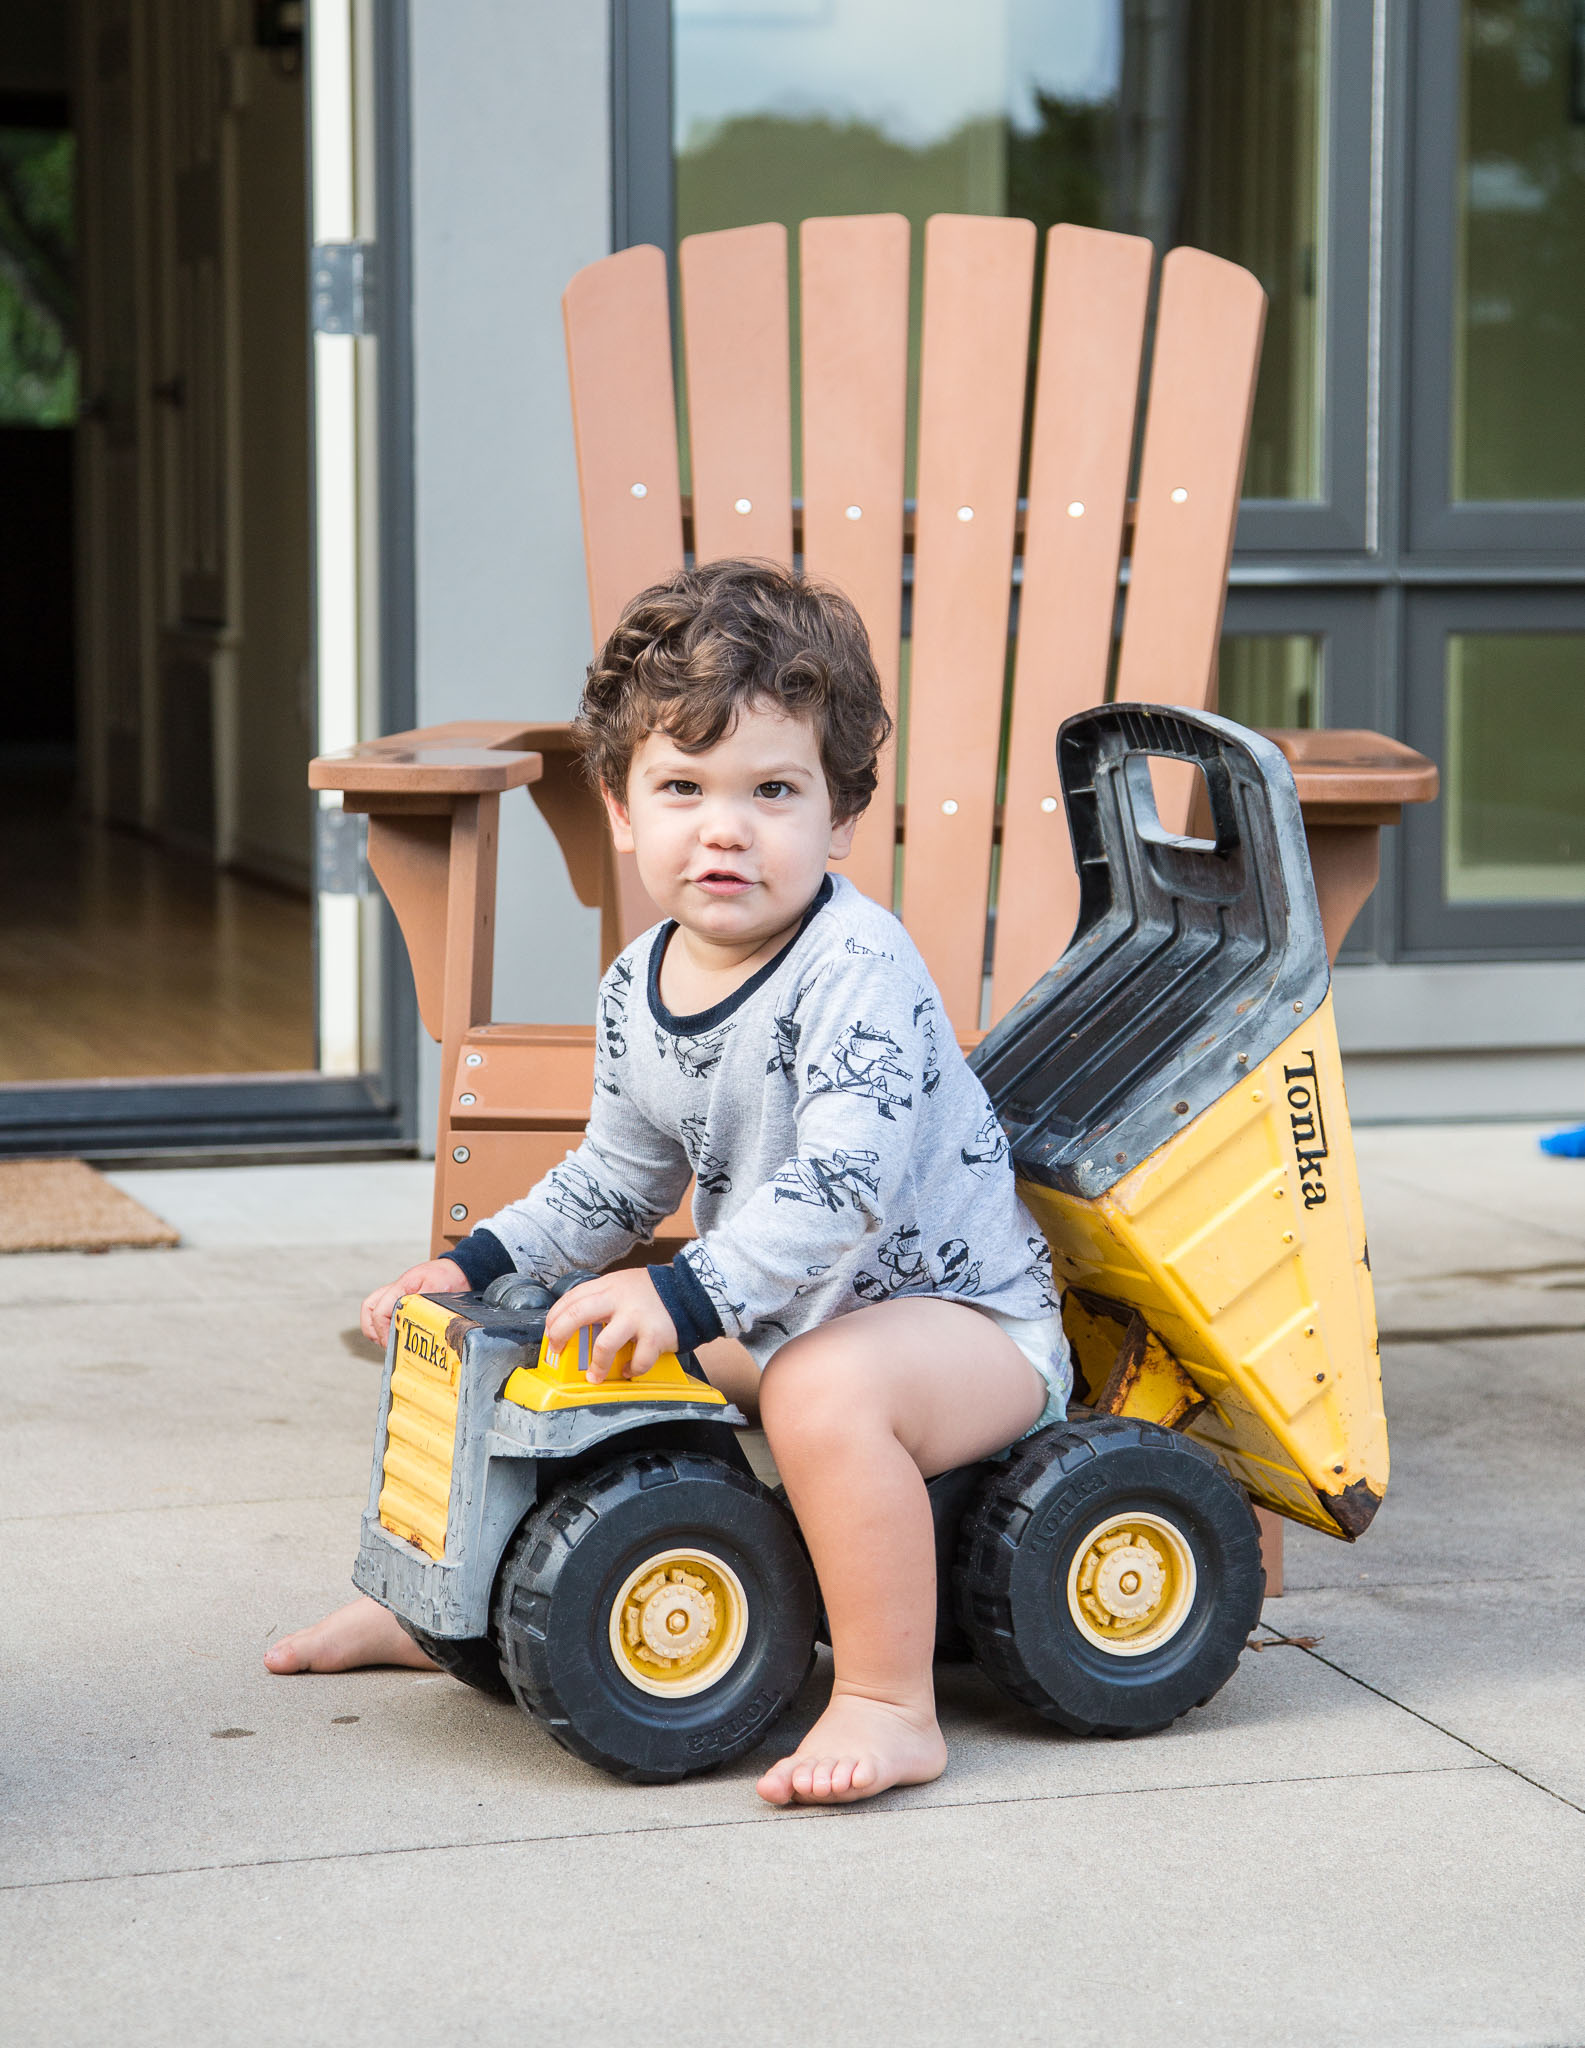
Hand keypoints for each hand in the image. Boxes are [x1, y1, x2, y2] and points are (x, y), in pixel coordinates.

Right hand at [361, 1258, 469, 1347]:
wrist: (461, 1269)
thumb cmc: (451, 1277)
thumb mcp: (439, 1290)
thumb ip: (421, 1307)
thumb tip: (408, 1324)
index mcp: (402, 1285)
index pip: (379, 1311)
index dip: (383, 1331)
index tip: (393, 1345)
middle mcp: (396, 1289)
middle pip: (369, 1309)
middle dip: (374, 1330)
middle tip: (388, 1344)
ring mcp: (398, 1294)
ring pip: (373, 1310)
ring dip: (377, 1328)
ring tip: (390, 1341)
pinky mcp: (403, 1300)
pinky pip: (385, 1312)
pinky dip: (386, 1325)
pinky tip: (398, 1334)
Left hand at [544, 1268, 677, 1383]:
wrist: (689, 1291)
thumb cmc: (652, 1293)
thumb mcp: (622, 1285)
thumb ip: (601, 1298)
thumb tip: (573, 1321)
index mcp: (608, 1286)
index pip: (571, 1299)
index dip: (554, 1319)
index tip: (551, 1334)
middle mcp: (619, 1299)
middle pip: (578, 1315)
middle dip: (560, 1336)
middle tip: (558, 1351)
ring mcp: (637, 1318)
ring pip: (604, 1344)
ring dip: (595, 1365)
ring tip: (594, 1376)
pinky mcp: (654, 1335)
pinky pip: (637, 1360)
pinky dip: (630, 1369)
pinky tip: (628, 1370)